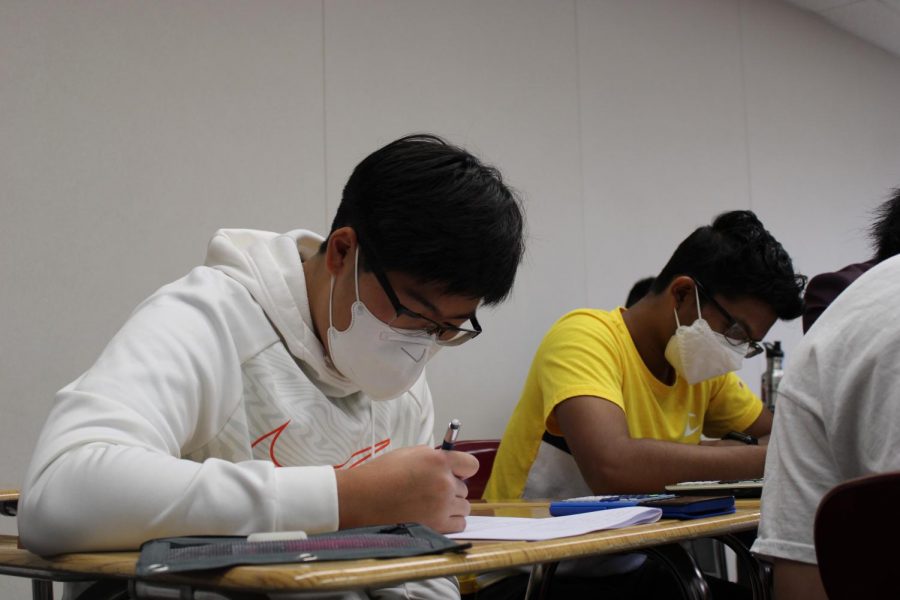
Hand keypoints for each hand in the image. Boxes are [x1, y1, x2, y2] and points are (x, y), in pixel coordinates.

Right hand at [335, 445, 478, 532]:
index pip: (471, 465)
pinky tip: (435, 517)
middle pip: (464, 488)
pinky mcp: (437, 526)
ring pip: (464, 507)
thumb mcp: (409, 454)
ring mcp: (442, 506)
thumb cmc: (380, 474)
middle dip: (451, 489)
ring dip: (452, 506)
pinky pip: (459, 525)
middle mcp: (444, 483)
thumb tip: (446, 465)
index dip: (462, 470)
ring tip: (432, 506)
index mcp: (438, 461)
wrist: (361, 499)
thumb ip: (433, 458)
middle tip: (431, 491)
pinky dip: (451, 522)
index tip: (455, 473)